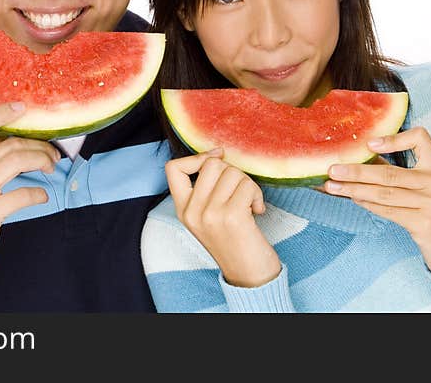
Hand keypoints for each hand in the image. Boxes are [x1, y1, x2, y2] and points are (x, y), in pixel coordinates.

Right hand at [0, 103, 59, 282]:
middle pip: (8, 144)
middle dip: (37, 144)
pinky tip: (43, 196)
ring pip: (17, 162)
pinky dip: (39, 194)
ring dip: (42, 161)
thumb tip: (14, 130)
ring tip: (51, 166)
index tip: (21, 107)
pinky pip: (22, 195)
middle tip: (52, 152)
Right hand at [165, 148, 279, 287]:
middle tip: (241, 192)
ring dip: (248, 185)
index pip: (173, 168)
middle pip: (212, 164)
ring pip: (232, 172)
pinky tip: (257, 212)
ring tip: (249, 205)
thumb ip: (206, 190)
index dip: (197, 157)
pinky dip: (258, 196)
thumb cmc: (235, 242)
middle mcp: (192, 212)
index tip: (218, 158)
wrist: (249, 276)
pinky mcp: (231, 217)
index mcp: (183, 210)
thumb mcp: (209, 217)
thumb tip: (218, 154)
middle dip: (233, 172)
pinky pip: (247, 186)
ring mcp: (210, 215)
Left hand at [324, 127, 430, 275]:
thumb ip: (396, 169)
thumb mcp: (424, 184)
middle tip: (332, 170)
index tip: (369, 144)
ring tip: (333, 186)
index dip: (394, 138)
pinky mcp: (424, 223)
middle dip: (356, 171)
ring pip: (384, 193)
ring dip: (354, 189)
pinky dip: (367, 204)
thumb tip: (358, 157)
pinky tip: (352, 199)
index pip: (420, 138)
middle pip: (390, 173)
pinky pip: (388, 210)